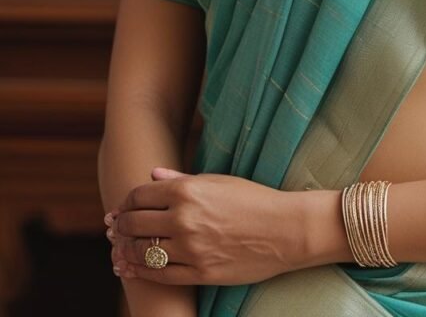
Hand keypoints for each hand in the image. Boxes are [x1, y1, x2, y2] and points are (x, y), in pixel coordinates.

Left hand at [105, 167, 306, 285]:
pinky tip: (133, 268)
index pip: (139, 196)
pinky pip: (160, 275)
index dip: (126, 202)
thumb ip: (181, 180)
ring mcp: (191, 248)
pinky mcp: (199, 272)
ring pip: (143, 251)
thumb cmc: (253, 200)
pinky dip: (141, 271)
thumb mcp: (218, 182)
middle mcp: (184, 219)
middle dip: (121, 227)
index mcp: (188, 191)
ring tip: (120, 250)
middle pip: (135, 224)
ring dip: (126, 251)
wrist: (285, 229)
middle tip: (115, 229)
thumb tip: (153, 175)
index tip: (123, 207)